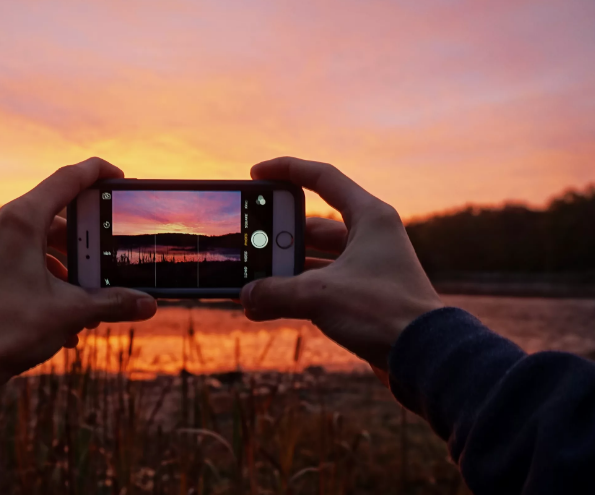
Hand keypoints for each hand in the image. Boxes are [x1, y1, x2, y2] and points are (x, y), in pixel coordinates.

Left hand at [0, 157, 156, 391]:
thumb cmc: (4, 327)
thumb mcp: (69, 312)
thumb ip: (112, 303)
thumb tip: (148, 303)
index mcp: (21, 220)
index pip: (67, 179)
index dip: (98, 173)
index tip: (119, 177)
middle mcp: (1, 226)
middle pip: (57, 221)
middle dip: (89, 249)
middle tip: (111, 267)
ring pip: (41, 248)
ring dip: (70, 274)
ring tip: (90, 308)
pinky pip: (22, 266)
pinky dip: (47, 285)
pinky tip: (63, 323)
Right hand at [240, 157, 442, 370]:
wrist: (424, 356)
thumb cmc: (383, 312)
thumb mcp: (319, 295)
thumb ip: (276, 291)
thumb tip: (246, 296)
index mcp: (370, 217)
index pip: (323, 178)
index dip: (287, 169)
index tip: (257, 173)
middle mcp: (371, 236)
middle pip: (313, 225)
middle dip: (277, 237)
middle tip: (250, 243)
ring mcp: (368, 267)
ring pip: (314, 259)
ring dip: (283, 271)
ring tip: (252, 282)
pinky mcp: (364, 295)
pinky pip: (321, 286)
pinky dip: (295, 294)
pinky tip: (267, 308)